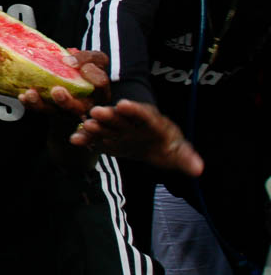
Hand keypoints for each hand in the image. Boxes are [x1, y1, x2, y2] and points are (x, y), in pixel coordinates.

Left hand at [18, 49, 110, 117]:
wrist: (76, 75)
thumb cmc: (89, 66)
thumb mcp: (94, 58)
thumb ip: (86, 58)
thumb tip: (68, 61)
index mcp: (100, 92)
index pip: (101, 85)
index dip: (95, 78)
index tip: (86, 68)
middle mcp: (84, 105)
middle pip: (76, 108)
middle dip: (65, 101)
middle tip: (56, 91)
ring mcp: (66, 110)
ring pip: (54, 111)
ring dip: (41, 104)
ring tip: (30, 93)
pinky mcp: (52, 109)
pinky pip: (40, 109)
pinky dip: (31, 105)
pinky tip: (22, 96)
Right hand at [71, 100, 203, 176]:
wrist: (151, 145)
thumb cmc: (166, 144)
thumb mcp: (178, 150)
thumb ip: (186, 158)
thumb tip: (198, 169)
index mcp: (149, 120)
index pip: (142, 114)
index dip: (133, 109)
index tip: (123, 105)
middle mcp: (131, 122)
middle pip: (120, 117)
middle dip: (109, 115)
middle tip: (97, 112)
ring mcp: (117, 130)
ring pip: (105, 126)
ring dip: (95, 126)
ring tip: (86, 126)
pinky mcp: (106, 139)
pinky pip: (95, 139)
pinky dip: (85, 139)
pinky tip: (75, 140)